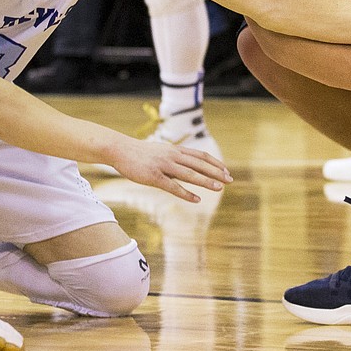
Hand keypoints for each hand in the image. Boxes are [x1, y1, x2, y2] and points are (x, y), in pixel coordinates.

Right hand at [107, 137, 232, 201]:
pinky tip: (196, 199)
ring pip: (189, 174)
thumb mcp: (162, 152)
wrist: (120, 150)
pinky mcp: (153, 177)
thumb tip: (190, 168)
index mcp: (175, 150)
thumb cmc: (141, 154)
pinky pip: (172, 186)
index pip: (200, 156)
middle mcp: (172, 156)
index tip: (226, 171)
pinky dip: (186, 193)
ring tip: (219, 188)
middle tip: (229, 180)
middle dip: (216, 172)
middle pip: (199, 164)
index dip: (215, 163)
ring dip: (205, 181)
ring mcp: (163, 166)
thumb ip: (176, 159)